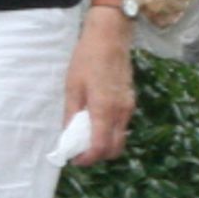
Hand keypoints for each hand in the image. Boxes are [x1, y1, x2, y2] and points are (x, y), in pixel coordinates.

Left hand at [65, 11, 137, 165]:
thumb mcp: (72, 87)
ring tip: (86, 135)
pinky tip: (96, 120)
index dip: (88, 159)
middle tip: (81, 150)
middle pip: (115, 149)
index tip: (76, 159)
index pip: (101, 147)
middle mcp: (121, 112)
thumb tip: (67, 136)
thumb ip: (71, 114)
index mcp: (104, 109)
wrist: (110, 37)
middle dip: (98, 155)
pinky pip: (122, 125)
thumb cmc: (87, 59)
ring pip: (121, 138)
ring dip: (105, 144)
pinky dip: (111, 131)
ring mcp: (128, 106)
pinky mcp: (131, 100)